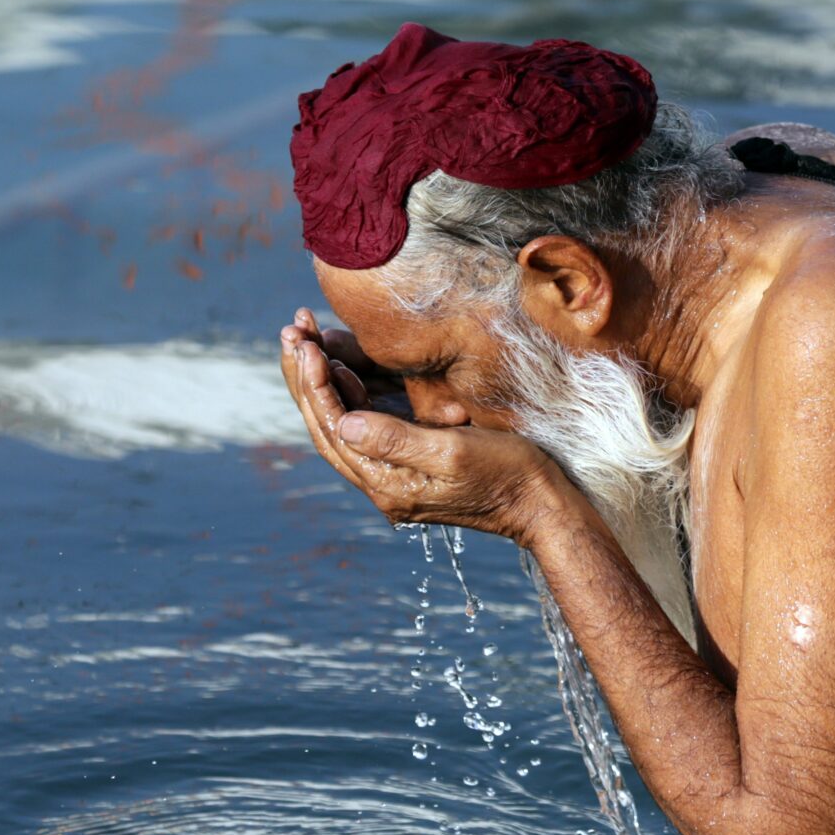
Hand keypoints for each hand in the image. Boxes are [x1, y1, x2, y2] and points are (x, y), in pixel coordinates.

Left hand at [278, 311, 562, 541]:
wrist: (542, 504)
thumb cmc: (509, 473)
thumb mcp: (454, 451)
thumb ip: (397, 440)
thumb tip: (344, 424)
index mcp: (388, 483)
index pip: (333, 428)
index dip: (314, 383)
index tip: (306, 343)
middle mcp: (383, 483)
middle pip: (326, 425)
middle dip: (306, 377)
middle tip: (292, 331)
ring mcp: (394, 474)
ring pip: (341, 423)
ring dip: (321, 381)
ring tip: (306, 339)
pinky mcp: (409, 462)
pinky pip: (365, 425)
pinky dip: (349, 393)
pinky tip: (341, 366)